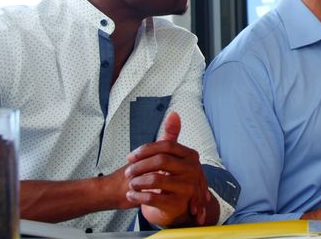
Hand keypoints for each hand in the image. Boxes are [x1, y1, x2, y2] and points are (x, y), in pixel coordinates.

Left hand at [124, 112, 213, 226]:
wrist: (179, 206)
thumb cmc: (172, 177)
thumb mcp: (171, 156)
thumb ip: (171, 135)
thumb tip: (173, 113)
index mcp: (190, 155)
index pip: (165, 146)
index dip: (145, 151)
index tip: (130, 157)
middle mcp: (192, 170)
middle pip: (160, 161)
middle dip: (140, 166)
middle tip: (128, 172)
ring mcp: (187, 187)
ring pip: (156, 180)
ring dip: (138, 182)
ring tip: (130, 184)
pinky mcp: (178, 203)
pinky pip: (153, 198)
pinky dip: (138, 197)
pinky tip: (131, 196)